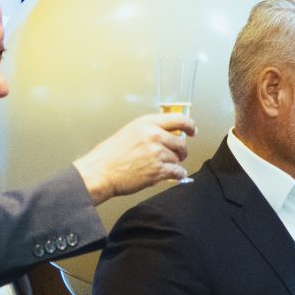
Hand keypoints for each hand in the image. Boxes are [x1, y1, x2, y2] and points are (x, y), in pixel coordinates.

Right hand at [73, 111, 190, 202]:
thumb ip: (150, 130)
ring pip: (178, 159)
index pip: (178, 119)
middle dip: (180, 151)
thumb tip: (169, 134)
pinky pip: (178, 172)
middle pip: (181, 143)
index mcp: (147, 123)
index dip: (190, 126)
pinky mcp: (158, 169)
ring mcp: (157, 153)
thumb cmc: (112, 154)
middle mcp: (154, 135)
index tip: (193, 131)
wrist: (101, 172)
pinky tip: (171, 175)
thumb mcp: (130, 132)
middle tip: (175, 155)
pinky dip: (177, 175)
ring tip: (159, 166)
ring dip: (173, 164)